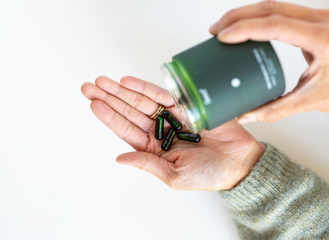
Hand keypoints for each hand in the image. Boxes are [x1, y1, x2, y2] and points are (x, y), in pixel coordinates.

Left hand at [81, 76, 264, 190]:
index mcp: (154, 148)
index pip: (126, 130)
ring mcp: (172, 117)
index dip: (110, 117)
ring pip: (142, 101)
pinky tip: (129, 82)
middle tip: (89, 87)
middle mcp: (160, 130)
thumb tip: (120, 158)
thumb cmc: (209, 175)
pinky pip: (163, 95)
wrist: (239, 163)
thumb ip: (147, 164)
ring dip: (123, 91)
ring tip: (103, 82)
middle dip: (109, 99)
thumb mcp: (174, 176)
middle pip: (129, 112)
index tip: (93, 104)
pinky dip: (147, 88)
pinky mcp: (187, 106)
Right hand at [210, 1, 328, 123]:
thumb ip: (275, 109)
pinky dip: (256, 18)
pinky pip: (279, 12)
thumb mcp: (312, 100)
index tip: (223, 37)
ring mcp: (316, 19)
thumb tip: (247, 113)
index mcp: (322, 38)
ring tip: (224, 28)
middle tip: (216, 30)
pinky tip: (244, 27)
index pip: (276, 25)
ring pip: (273, 5)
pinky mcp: (310, 22)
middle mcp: (320, 22)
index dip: (246, 29)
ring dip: (245, 14)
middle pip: (270, 7)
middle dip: (238, 17)